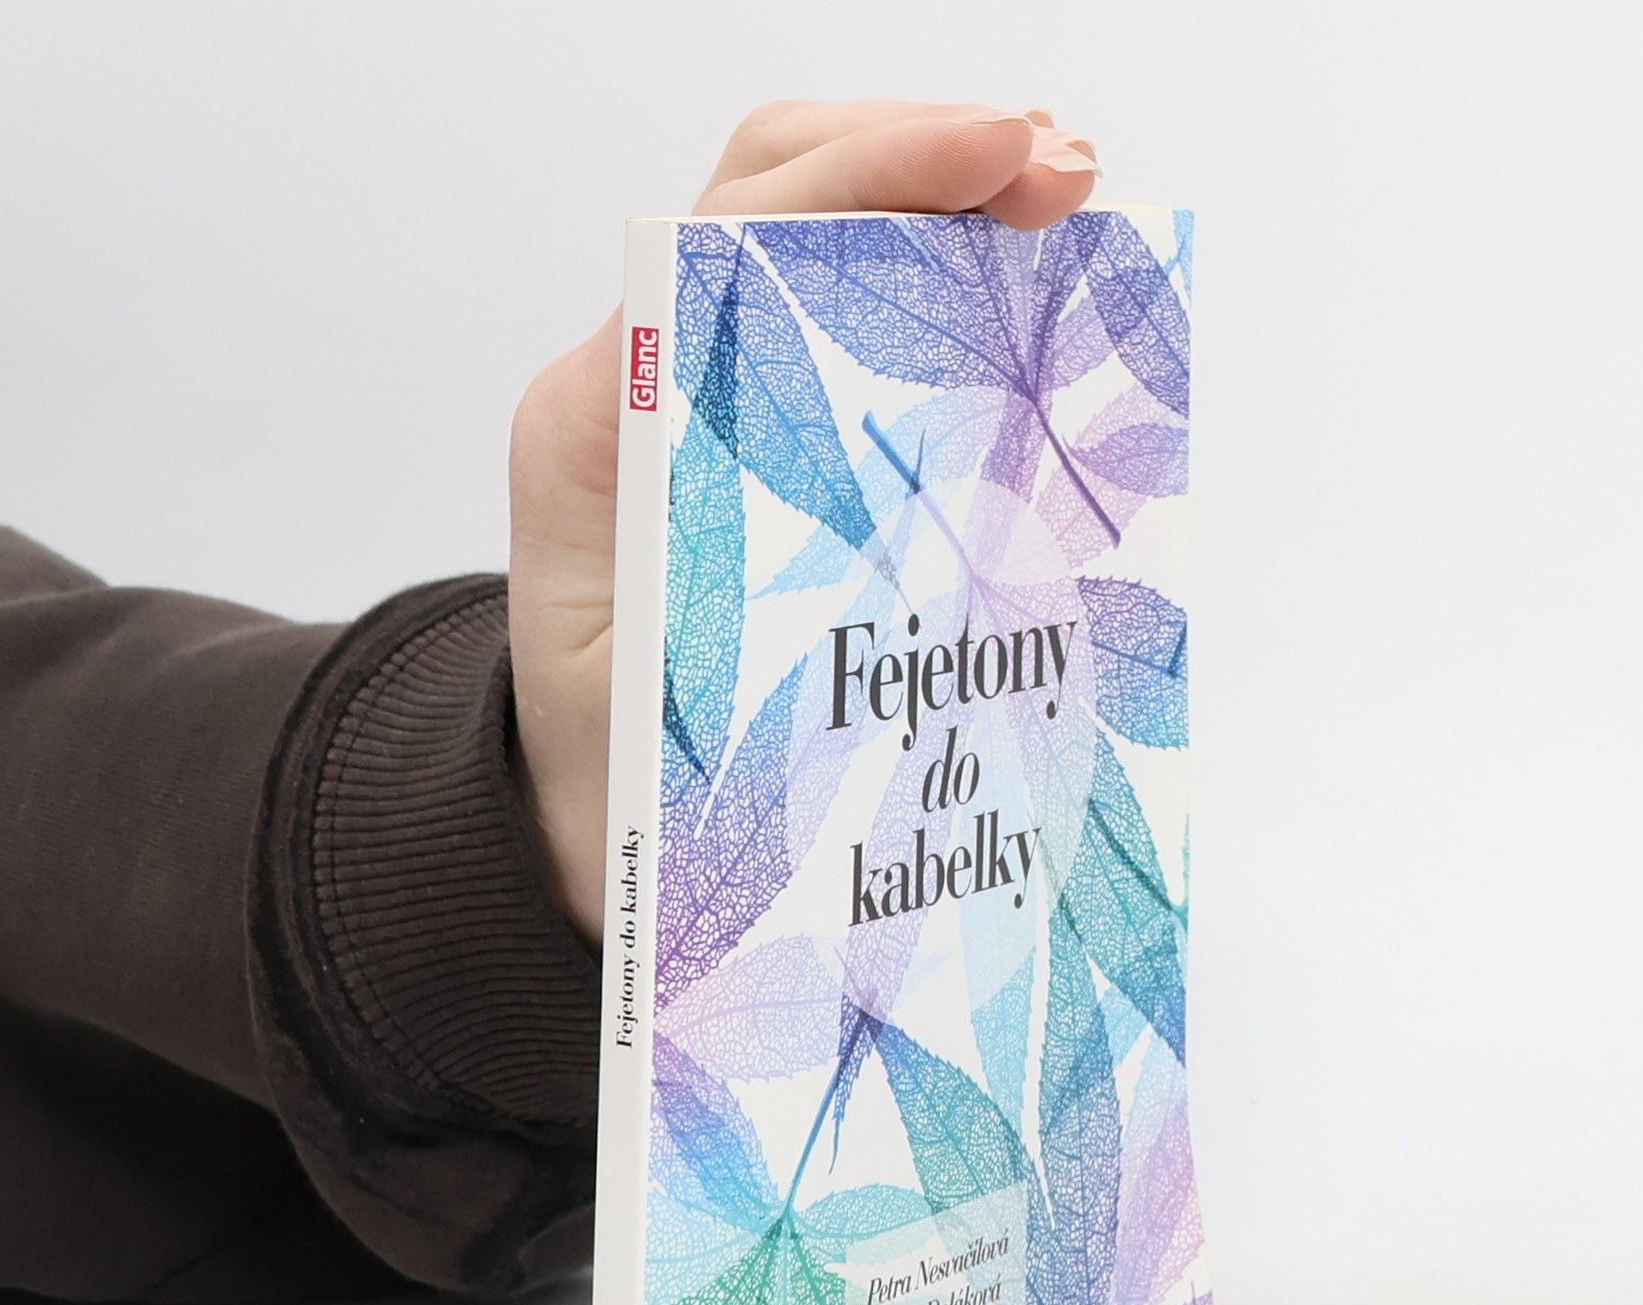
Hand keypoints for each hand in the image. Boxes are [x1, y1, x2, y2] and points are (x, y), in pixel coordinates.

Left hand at [506, 101, 1100, 943]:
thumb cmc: (611, 774)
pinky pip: (836, 309)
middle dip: (926, 154)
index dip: (876, 172)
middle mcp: (640, 380)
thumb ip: (733, 622)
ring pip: (815, 234)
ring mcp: (694, 394)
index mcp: (598, 424)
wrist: (575, 812)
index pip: (734, 237)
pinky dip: (935, 272)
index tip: (1002, 157)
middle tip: (1066, 174)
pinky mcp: (747, 426)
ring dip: (942, 200)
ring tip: (1061, 198)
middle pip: (778, 192)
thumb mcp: (657, 717)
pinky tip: (1019, 277)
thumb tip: (888, 563)